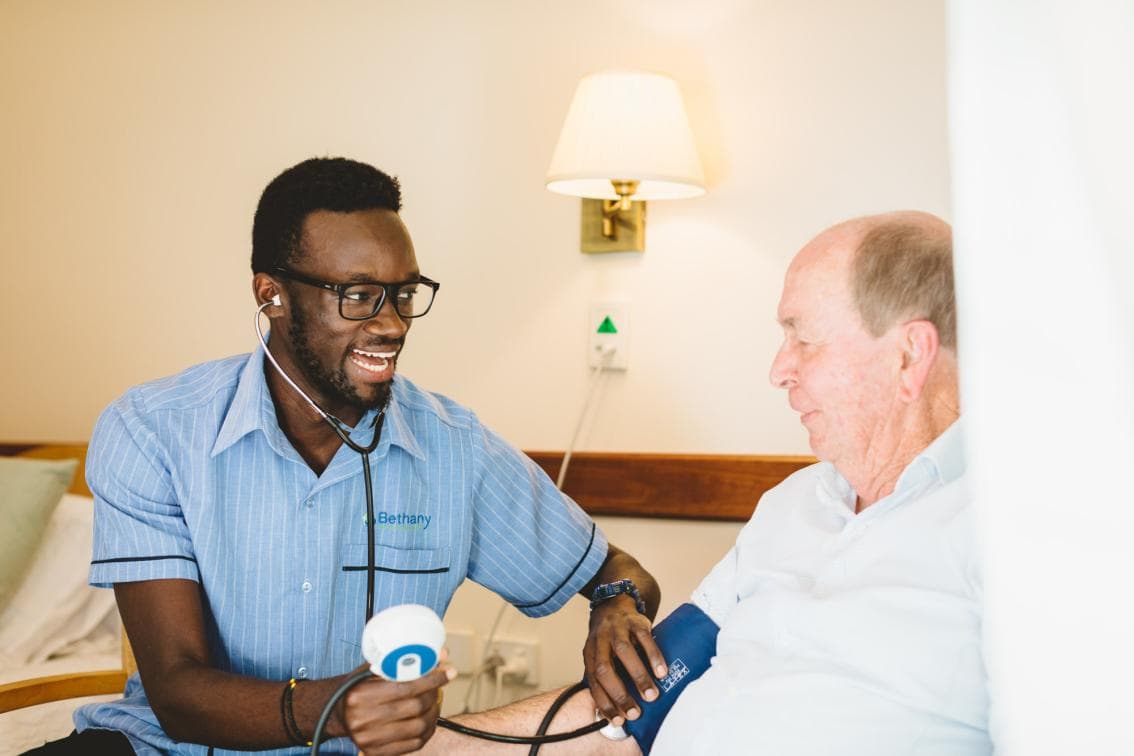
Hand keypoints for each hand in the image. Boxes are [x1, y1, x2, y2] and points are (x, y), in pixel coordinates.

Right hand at [340, 661, 454, 755]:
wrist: (337, 712)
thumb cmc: (359, 685)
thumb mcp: (372, 668)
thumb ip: (403, 661)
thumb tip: (441, 654)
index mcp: (360, 695)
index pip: (406, 687)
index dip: (432, 679)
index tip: (448, 672)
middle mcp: (363, 719)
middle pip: (415, 707)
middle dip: (434, 694)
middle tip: (439, 686)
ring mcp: (369, 739)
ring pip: (418, 727)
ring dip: (433, 712)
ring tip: (435, 702)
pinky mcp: (375, 752)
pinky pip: (413, 744)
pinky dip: (426, 731)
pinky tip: (427, 719)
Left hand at [583, 595, 667, 726]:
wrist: (613, 604)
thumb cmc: (608, 639)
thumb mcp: (600, 655)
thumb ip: (607, 678)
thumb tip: (618, 711)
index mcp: (590, 654)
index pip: (593, 682)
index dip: (604, 702)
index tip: (618, 720)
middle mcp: (600, 641)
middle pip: (605, 669)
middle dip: (620, 694)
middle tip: (635, 712)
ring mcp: (616, 629)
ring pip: (624, 652)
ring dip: (638, 676)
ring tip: (652, 695)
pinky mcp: (634, 621)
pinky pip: (643, 638)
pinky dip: (653, 656)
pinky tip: (662, 672)